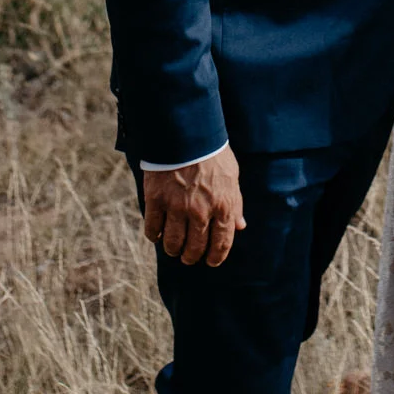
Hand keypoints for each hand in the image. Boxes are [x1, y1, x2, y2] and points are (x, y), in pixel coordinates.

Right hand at [143, 152, 244, 266]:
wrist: (187, 132)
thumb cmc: (213, 153)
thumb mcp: (232, 177)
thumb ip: (235, 204)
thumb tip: (240, 226)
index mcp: (223, 205)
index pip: (221, 242)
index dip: (216, 257)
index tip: (211, 262)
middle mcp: (201, 211)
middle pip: (195, 247)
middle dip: (192, 256)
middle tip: (188, 257)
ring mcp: (177, 207)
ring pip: (173, 242)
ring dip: (173, 249)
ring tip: (173, 249)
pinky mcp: (156, 200)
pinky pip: (153, 228)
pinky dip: (155, 235)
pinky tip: (157, 235)